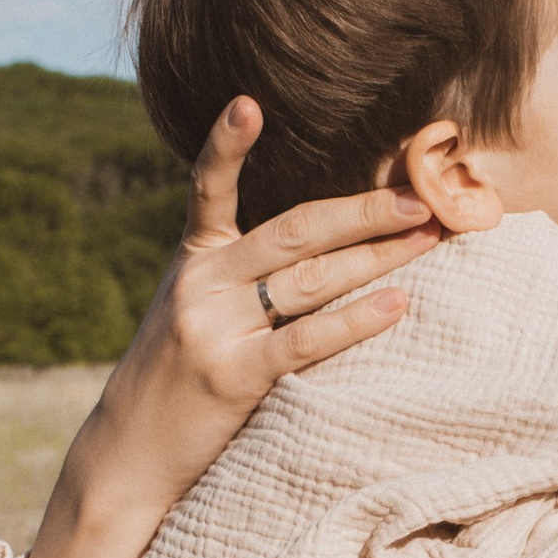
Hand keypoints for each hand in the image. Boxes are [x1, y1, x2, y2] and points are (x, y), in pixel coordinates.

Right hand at [73, 97, 440, 518]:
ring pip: (311, 280)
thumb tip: (315, 247)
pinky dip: (356, 320)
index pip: (207, 188)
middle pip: (294, 231)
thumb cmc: (174, 381)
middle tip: (422, 195)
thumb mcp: (190, 312)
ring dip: (379, 257)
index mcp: (192, 260)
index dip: (225, 144)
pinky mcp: (233, 377)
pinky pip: (305, 340)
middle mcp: (201, 284)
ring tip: (431, 238)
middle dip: (364, 210)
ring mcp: (214, 329)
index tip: (249, 103)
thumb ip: (234, 276)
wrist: (126, 454)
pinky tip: (398, 304)